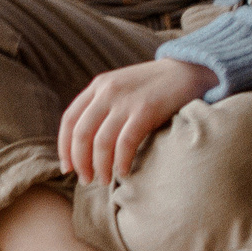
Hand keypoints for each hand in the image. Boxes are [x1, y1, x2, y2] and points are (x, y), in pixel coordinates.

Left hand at [59, 57, 217, 183]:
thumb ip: (102, 107)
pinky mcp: (146, 110)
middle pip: (81, 134)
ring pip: (101, 142)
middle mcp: (107, 91)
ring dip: (100, 166)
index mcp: (97, 86)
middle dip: (80, 162)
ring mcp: (126, 100)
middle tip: (86, 180)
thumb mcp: (120, 89)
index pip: (69, 120)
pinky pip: (125, 143)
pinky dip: (121, 161)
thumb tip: (85, 143)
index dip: (64, 147)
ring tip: (104, 180)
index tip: (68, 168)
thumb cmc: (153, 87)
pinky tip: (123, 172)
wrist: (187, 70)